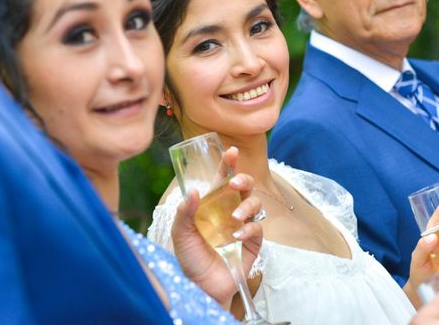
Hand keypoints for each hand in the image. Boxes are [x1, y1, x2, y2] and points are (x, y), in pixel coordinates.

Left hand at [170, 147, 262, 306]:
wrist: (201, 287)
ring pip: (255, 203)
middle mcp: (230, 211)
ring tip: (234, 217)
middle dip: (243, 179)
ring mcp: (243, 226)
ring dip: (246, 205)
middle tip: (235, 183)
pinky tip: (237, 236)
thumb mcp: (181, 234)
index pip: (222, 179)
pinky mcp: (253, 243)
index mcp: (213, 205)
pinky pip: (258, 228)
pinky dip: (249, 229)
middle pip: (244, 186)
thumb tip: (194, 191)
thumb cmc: (190, 259)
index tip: (231, 152)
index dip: (228, 164)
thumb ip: (184, 212)